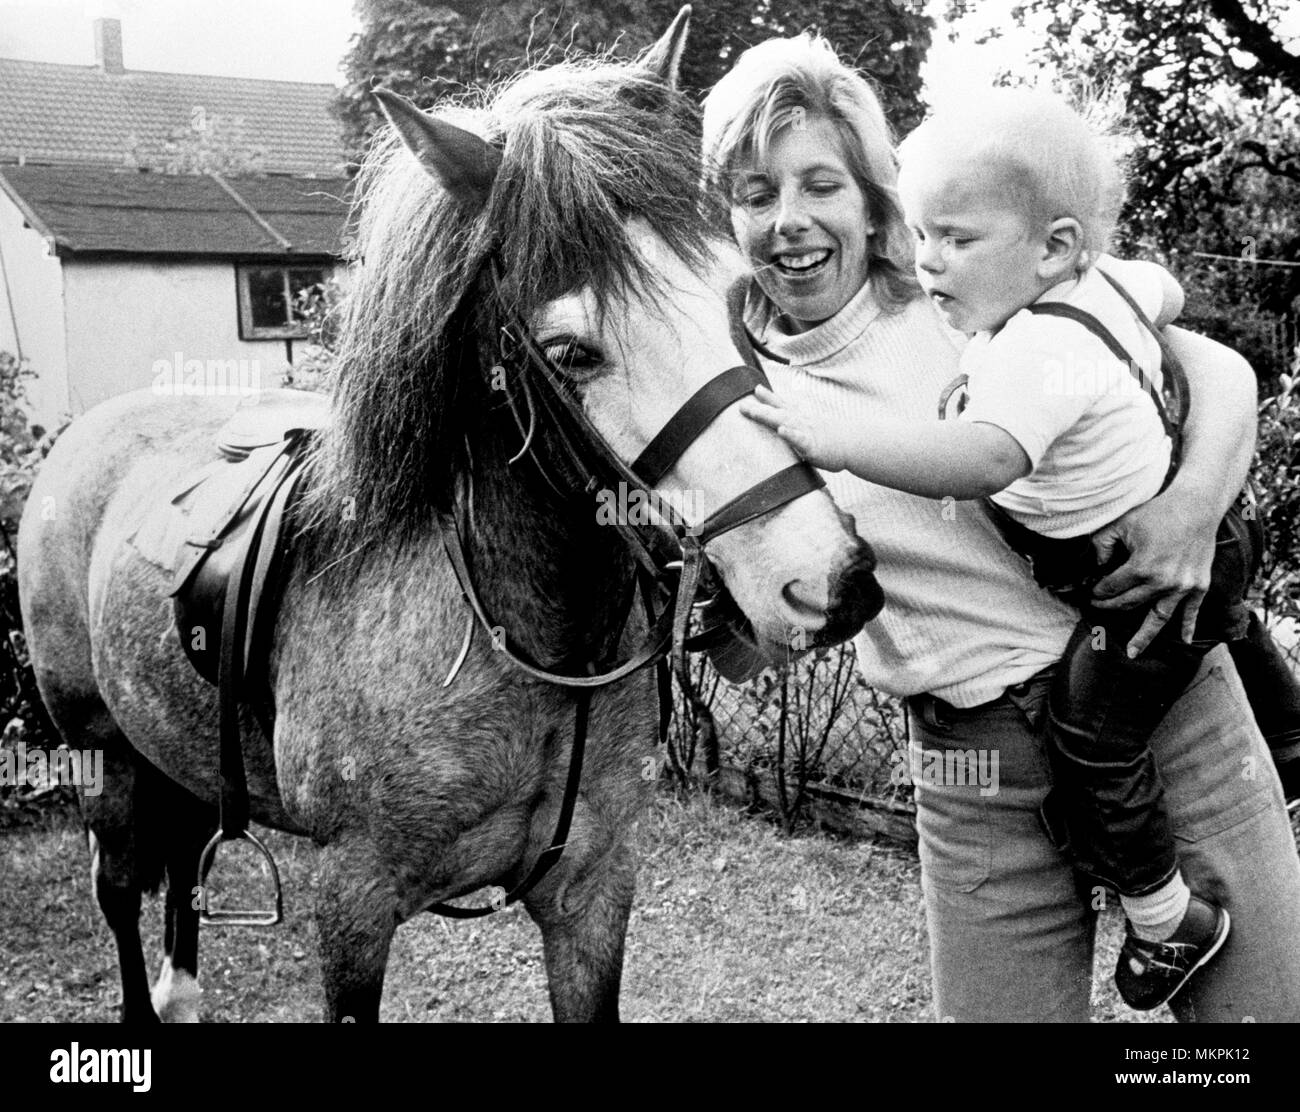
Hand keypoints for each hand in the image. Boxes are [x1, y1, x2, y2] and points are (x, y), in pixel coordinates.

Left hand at [739, 385, 844, 470]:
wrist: (853, 444)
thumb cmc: (830, 436)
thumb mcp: (809, 423)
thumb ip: (794, 420)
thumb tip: (783, 420)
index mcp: (799, 417)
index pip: (782, 404)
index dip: (768, 397)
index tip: (755, 388)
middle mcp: (801, 421)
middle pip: (777, 412)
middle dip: (759, 409)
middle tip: (742, 406)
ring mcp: (806, 432)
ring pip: (785, 422)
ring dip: (769, 416)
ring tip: (754, 412)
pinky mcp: (812, 446)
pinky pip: (799, 439)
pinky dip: (790, 434)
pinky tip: (781, 430)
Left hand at [1089, 492, 1216, 656]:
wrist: (1196, 506)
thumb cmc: (1157, 512)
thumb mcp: (1120, 524)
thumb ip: (1101, 545)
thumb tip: (1095, 567)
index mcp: (1142, 568)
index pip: (1111, 588)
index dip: (1097, 590)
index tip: (1092, 590)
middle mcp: (1163, 583)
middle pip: (1129, 603)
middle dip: (1110, 606)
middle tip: (1099, 607)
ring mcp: (1183, 587)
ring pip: (1158, 618)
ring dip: (1143, 636)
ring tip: (1133, 653)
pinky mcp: (1199, 586)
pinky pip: (1191, 612)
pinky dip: (1187, 627)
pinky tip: (1183, 641)